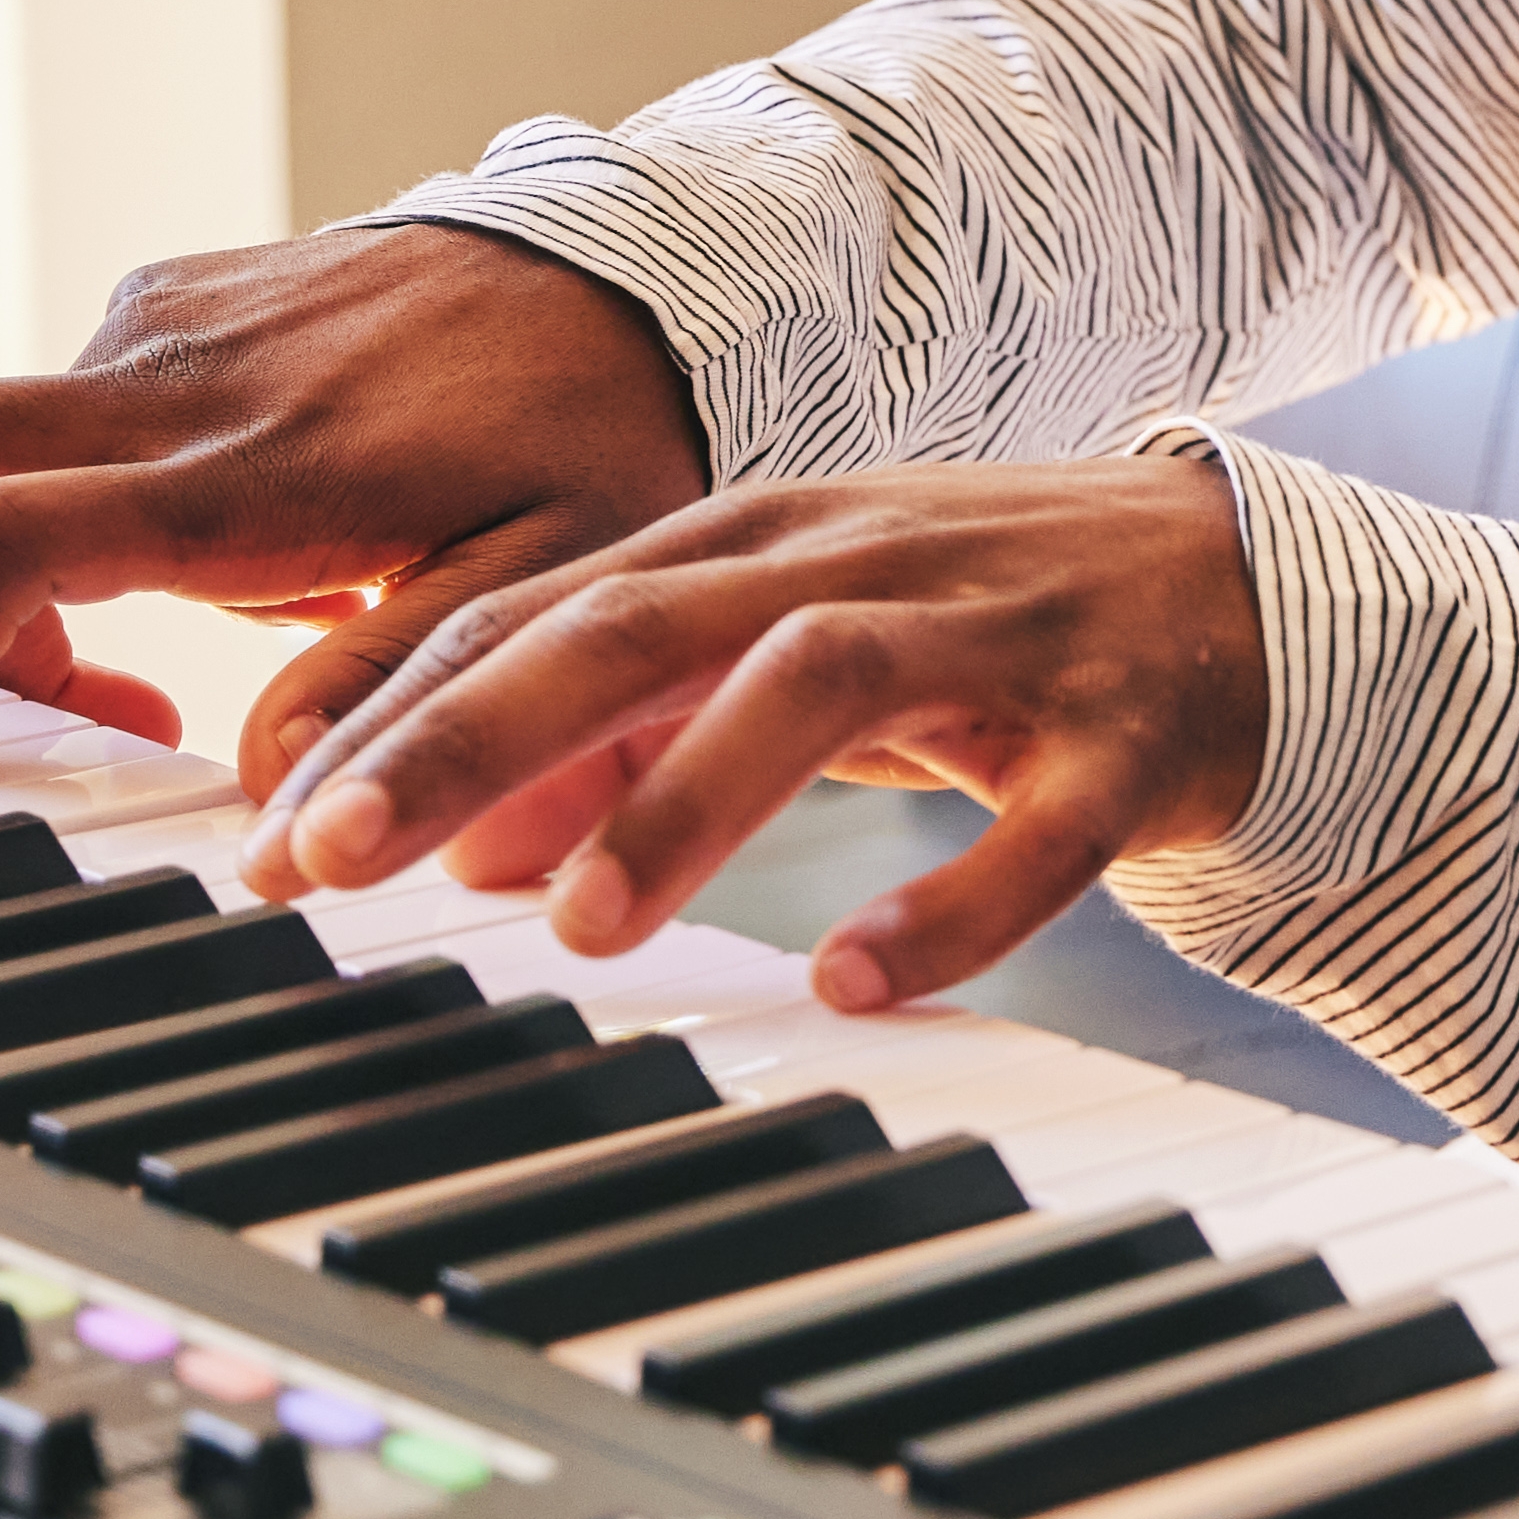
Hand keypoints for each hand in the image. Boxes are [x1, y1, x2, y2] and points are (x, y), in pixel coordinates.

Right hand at [0, 227, 709, 777]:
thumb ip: (400, 694)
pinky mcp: (162, 304)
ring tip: (121, 700)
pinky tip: (181, 602)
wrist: (649, 271)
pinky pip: (43, 435)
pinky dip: (49, 533)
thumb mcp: (549, 593)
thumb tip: (261, 805)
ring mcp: (149, 328)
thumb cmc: (600, 441)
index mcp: (245, 468)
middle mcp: (162, 383)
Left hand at [243, 456, 1270, 1012]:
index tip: (262, 837)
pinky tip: (862, 979)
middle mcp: (858, 564)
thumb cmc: (988, 624)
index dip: (387, 716)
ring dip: (685, 800)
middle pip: (632, 623)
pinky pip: (1040, 822)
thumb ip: (631, 735)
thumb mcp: (789, 657)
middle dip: (467, 737)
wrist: (1256, 584)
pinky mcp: (1125, 729)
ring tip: (582, 927)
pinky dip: (951, 901)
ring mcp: (999, 635)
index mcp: (755, 539)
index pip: (533, 608)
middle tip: (332, 854)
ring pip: (818, 685)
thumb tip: (464, 843)